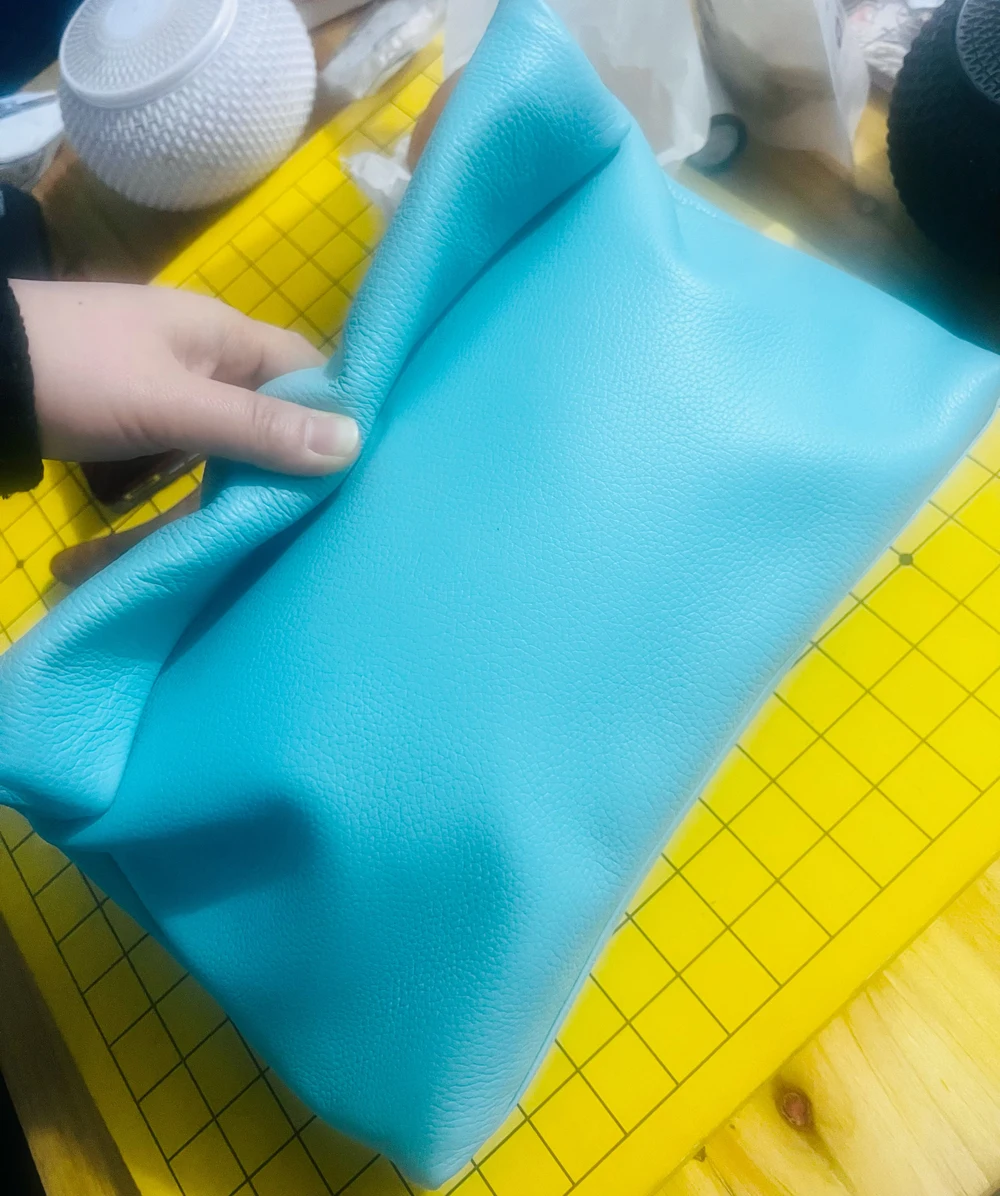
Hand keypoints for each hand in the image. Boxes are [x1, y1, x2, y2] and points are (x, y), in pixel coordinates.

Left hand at [10, 279, 359, 474]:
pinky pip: (198, 439)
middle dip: (295, 450)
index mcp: (223, 331)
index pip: (306, 366)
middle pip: (272, 400)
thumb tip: (354, 443)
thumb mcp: (174, 405)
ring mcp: (170, 379)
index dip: (338, 409)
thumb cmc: (80, 375)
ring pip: (235, 425)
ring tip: (279, 516)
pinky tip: (223, 505)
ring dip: (252, 466)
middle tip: (321, 507)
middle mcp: (205, 350)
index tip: (361, 467)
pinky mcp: (141, 408)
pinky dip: (212, 470)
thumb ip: (258, 428)